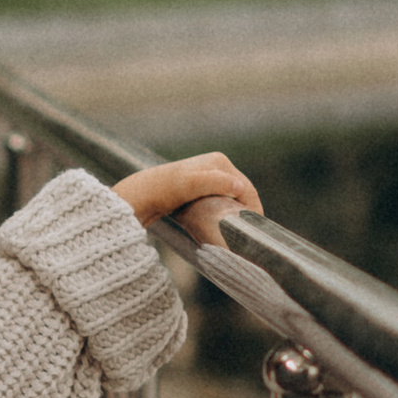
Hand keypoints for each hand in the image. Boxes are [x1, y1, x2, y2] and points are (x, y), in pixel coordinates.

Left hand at [113, 150, 262, 245]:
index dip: (253, 209)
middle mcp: (217, 166)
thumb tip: (239, 187)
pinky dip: (226, 213)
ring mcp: (209, 177)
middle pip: (241, 193)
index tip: (256, 231)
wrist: (142, 196)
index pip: (246, 188)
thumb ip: (215, 183)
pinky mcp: (201, 189)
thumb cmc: (165, 189)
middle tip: (249, 236)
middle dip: (247, 212)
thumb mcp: (190, 185)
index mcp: (220, 162)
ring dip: (237, 214)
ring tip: (240, 233)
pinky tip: (226, 226)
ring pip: (232, 199)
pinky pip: (221, 202)